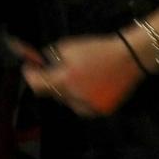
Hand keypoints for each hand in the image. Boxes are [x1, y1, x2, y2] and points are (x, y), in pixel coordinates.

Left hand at [21, 34, 146, 116]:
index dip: (30, 76)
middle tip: (56, 69)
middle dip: (51, 82)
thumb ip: (51, 57)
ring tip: (79, 76)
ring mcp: (89, 107)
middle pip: (53, 93)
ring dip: (67, 91)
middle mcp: (75, 98)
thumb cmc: (97, 49)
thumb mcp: (68, 47)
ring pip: (68, 102)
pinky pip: (83, 106)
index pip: (37, 85)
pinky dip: (81, 97)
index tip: (29, 68)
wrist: (129, 58)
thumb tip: (39, 62)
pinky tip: (91, 85)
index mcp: (66, 81)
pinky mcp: (101, 112)